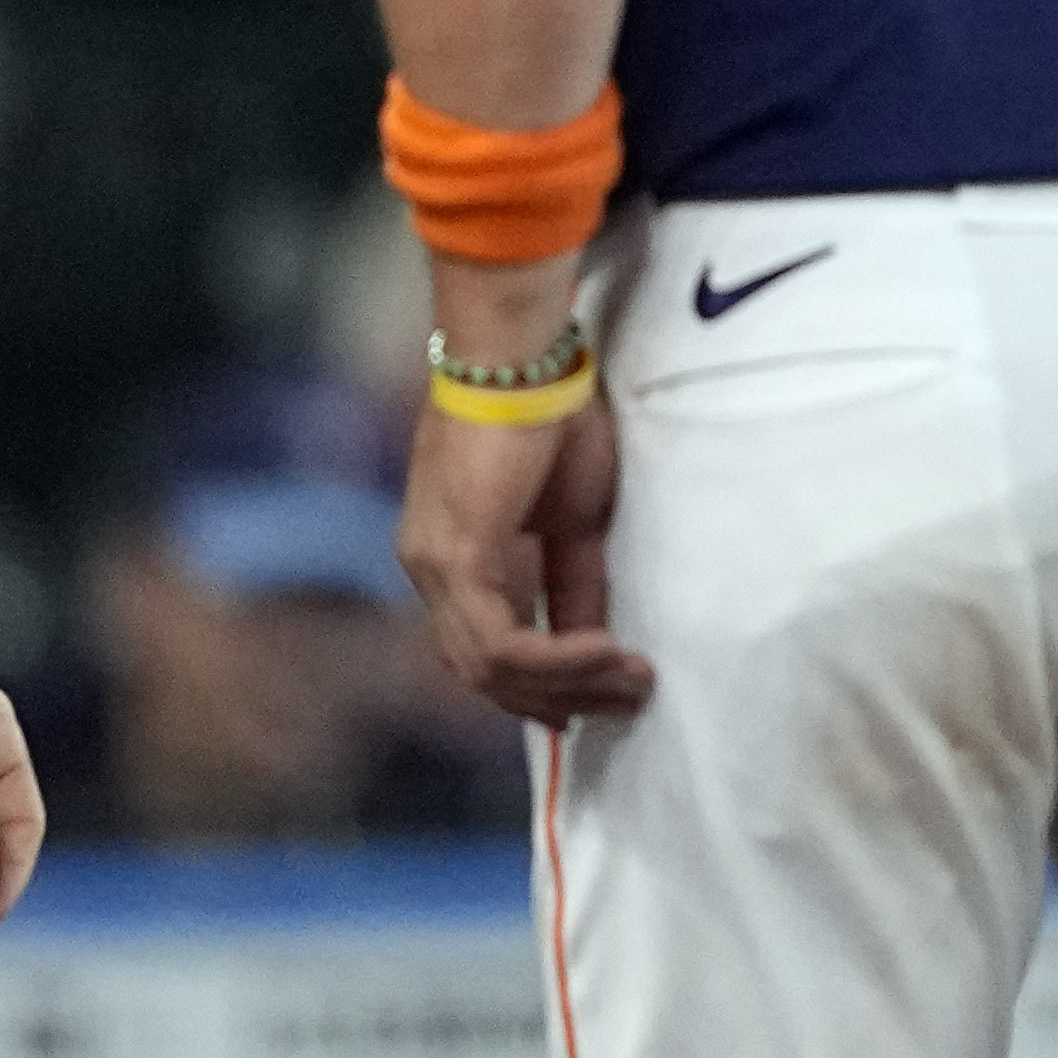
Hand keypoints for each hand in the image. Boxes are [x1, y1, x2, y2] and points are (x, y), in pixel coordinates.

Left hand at [403, 388, 653, 723]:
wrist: (526, 356)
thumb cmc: (553, 416)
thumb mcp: (576, 519)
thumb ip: (575, 584)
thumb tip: (596, 644)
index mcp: (448, 557)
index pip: (481, 649)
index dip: (541, 686)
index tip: (605, 697)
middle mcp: (427, 567)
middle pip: (483, 673)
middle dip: (560, 698)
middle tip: (627, 701)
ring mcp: (434, 565)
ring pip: (491, 668)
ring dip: (568, 684)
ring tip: (630, 677)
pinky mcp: (457, 556)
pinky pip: (502, 642)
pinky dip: (557, 659)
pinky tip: (606, 651)